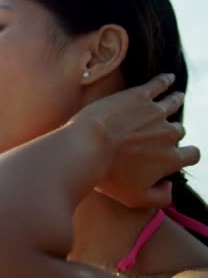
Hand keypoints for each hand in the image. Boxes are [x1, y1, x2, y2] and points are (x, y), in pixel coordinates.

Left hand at [70, 73, 199, 207]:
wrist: (86, 148)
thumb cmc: (107, 177)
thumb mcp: (135, 199)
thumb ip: (160, 198)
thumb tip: (170, 185)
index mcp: (171, 158)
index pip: (191, 155)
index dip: (183, 155)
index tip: (174, 153)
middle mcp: (169, 134)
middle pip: (178, 130)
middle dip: (169, 132)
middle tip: (156, 131)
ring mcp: (155, 112)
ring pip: (173, 103)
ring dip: (174, 101)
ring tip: (174, 97)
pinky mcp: (138, 96)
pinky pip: (159, 84)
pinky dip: (164, 80)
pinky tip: (167, 78)